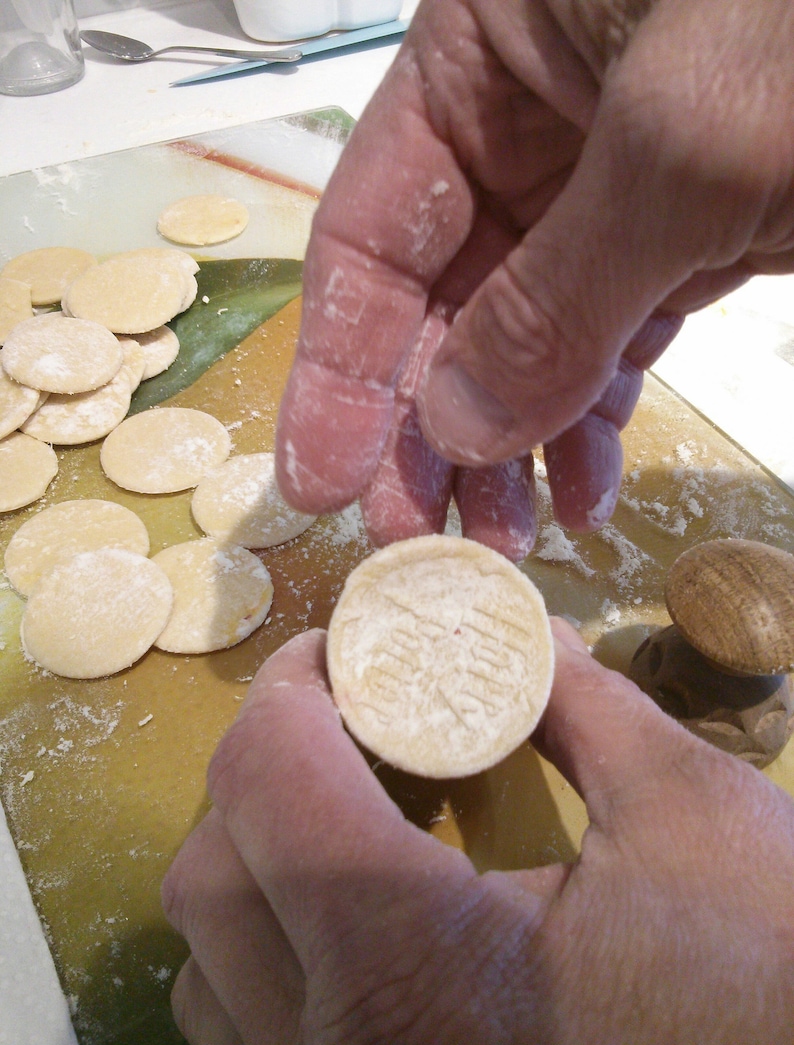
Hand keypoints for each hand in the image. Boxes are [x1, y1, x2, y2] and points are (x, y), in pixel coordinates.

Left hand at [163, 622, 793, 1044]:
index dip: (290, 688)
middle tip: (347, 723)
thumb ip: (585, 704)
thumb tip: (525, 640)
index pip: (269, 782)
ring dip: (254, 867)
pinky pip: (247, 1037)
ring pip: (208, 970)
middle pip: (209, 875)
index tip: (335, 653)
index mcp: (408, 965)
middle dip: (268, 770)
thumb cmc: (763, 979)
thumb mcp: (690, 812)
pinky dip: (270, 955)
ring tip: (348, 816)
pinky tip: (360, 918)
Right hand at [275, 0, 793, 557]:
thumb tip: (456, 428)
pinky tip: (585, 495)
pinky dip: (594, 419)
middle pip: (441, 298)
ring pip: (525, 333)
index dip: (340, 366)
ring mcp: (608, 180)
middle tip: (414, 541)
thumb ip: (558, 295)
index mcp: (486, 51)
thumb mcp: (687, 149)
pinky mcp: (685, 227)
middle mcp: (528, 119)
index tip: (322, 483)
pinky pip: (610, 337)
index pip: (372, 227)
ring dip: (511, 444)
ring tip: (504, 545)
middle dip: (427, 427)